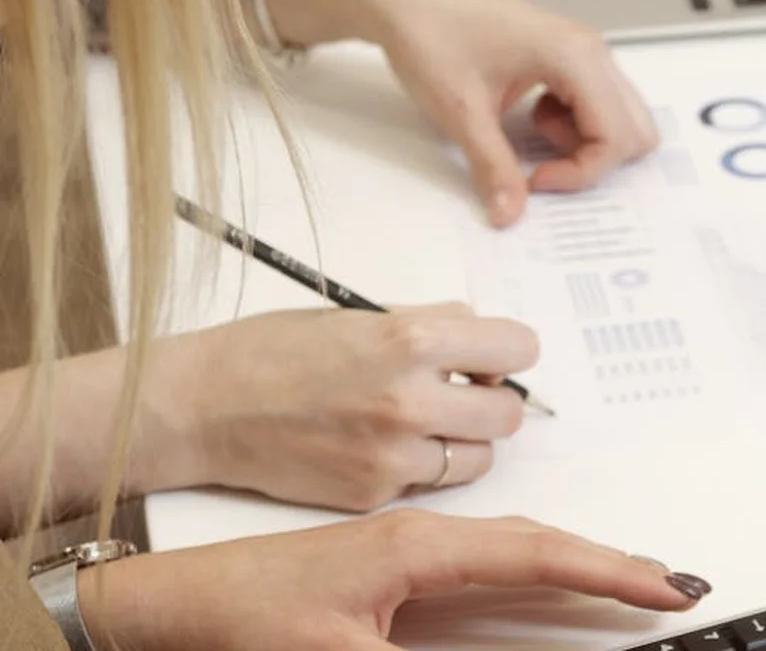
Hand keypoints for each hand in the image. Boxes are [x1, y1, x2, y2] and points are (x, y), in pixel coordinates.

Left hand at [80, 511, 711, 650]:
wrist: (182, 602)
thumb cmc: (248, 617)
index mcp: (420, 547)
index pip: (536, 555)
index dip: (607, 570)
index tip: (663, 585)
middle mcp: (425, 536)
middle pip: (538, 542)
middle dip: (607, 560)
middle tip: (666, 582)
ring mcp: (413, 544)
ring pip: (515, 545)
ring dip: (573, 559)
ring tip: (623, 575)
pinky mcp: (398, 561)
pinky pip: (486, 555)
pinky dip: (531, 564)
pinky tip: (540, 573)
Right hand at [186, 303, 538, 509]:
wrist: (204, 406)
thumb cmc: (272, 351)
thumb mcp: (358, 314)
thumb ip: (428, 325)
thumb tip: (480, 339)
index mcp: (411, 340)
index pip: (517, 348)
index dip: (509, 350)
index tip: (495, 355)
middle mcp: (410, 400)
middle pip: (509, 413)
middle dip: (492, 400)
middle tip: (463, 391)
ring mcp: (393, 455)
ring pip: (480, 458)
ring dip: (465, 440)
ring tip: (424, 421)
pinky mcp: (373, 494)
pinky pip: (429, 482)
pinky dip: (419, 466)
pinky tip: (379, 444)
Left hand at [372, 0, 659, 226]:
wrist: (405, 0)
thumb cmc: (432, 33)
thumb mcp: (462, 113)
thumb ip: (493, 167)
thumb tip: (510, 212)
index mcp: (575, 56)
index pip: (617, 137)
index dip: (581, 173)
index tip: (537, 182)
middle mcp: (588, 51)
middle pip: (634, 130)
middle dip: (594, 162)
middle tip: (544, 167)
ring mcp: (580, 54)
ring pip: (618, 120)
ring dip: (583, 144)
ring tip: (533, 135)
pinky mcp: (565, 60)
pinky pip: (593, 107)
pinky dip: (571, 128)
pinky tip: (530, 120)